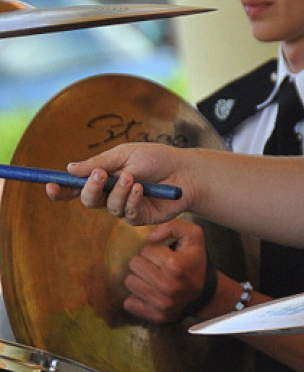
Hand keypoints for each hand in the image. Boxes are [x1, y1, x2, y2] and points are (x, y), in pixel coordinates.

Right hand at [45, 143, 190, 224]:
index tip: (49, 185)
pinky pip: (127, 212)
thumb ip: (99, 162)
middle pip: (87, 200)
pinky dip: (132, 199)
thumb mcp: (125, 154)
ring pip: (108, 206)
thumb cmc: (157, 159)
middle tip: (99, 175)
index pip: (76, 187)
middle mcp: (110, 194)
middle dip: (89, 188)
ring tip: (132, 177)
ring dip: (118, 191)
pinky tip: (142, 188)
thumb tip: (70, 169)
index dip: (61, 189)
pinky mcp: (139, 218)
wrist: (185, 172)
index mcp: (103, 177)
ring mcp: (124, 208)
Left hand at [124, 219, 211, 323]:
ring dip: (140, 279)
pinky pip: (129, 303)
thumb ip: (173, 226)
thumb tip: (150, 236)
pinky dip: (137, 298)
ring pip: (130, 282)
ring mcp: (161, 303)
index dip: (154, 250)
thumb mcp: (193, 236)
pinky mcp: (156, 315)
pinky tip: (150, 293)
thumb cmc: (195, 262)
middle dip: (145, 263)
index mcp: (175, 265)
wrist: (205, 292)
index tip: (165, 256)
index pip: (146, 250)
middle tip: (157, 267)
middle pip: (134, 264)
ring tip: (154, 279)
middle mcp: (168, 286)